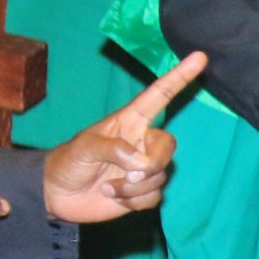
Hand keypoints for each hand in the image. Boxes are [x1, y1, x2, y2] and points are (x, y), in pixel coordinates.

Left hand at [44, 51, 204, 223]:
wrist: (58, 195)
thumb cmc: (68, 161)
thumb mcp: (85, 146)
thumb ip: (114, 149)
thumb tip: (140, 162)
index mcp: (130, 121)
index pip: (160, 95)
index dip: (180, 77)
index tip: (200, 57)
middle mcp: (141, 142)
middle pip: (168, 146)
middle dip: (153, 163)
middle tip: (130, 174)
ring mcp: (143, 168)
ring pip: (160, 176)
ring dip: (133, 187)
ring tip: (108, 186)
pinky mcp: (143, 192)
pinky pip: (154, 197)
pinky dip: (134, 201)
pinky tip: (114, 196)